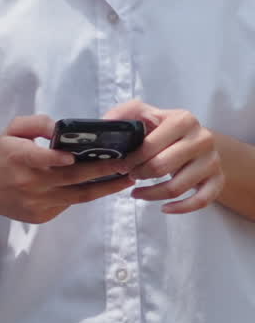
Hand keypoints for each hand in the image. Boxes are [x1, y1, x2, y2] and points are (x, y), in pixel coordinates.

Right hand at [0, 115, 134, 228]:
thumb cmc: (1, 155)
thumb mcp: (11, 130)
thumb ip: (36, 123)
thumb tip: (60, 129)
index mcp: (18, 157)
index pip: (38, 159)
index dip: (55, 158)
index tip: (73, 156)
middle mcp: (28, 183)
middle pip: (70, 178)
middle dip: (102, 171)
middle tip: (126, 163)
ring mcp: (36, 203)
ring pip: (77, 196)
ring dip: (104, 187)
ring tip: (125, 178)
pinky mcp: (40, 216)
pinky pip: (68, 204)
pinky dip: (86, 194)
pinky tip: (103, 186)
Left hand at [104, 100, 222, 212]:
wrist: (197, 140)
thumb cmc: (164, 130)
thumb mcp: (146, 115)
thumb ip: (125, 114)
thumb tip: (104, 125)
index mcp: (183, 119)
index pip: (151, 145)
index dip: (132, 159)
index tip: (121, 165)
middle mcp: (202, 138)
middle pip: (162, 167)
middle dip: (140, 175)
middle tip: (130, 176)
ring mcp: (212, 161)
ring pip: (177, 188)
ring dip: (152, 194)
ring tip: (138, 192)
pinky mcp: (218, 180)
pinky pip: (200, 201)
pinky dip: (180, 208)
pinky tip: (164, 208)